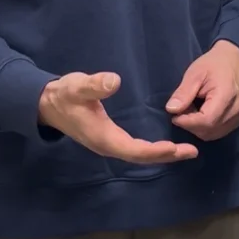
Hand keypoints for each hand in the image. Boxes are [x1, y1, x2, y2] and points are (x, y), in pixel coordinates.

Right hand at [39, 72, 197, 162]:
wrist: (46, 104)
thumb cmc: (64, 95)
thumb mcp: (77, 86)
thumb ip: (94, 84)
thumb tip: (115, 81)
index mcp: (104, 137)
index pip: (134, 150)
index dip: (155, 150)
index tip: (175, 147)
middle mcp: (108, 145)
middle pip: (141, 157)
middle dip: (166, 155)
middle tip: (192, 151)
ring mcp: (108, 144)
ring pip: (139, 155)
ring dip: (162, 154)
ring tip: (184, 150)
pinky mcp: (109, 139)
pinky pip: (134, 149)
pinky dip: (152, 149)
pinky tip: (164, 144)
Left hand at [165, 41, 238, 141]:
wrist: (234, 61)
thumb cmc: (213, 64)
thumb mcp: (195, 73)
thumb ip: (184, 92)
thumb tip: (171, 110)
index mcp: (225, 97)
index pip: (205, 121)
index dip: (187, 122)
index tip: (174, 115)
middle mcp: (234, 112)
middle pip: (207, 130)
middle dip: (190, 124)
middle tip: (182, 109)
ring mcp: (237, 119)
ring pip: (211, 134)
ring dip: (197, 127)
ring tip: (192, 110)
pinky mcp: (235, 122)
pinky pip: (216, 133)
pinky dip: (204, 128)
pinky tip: (200, 114)